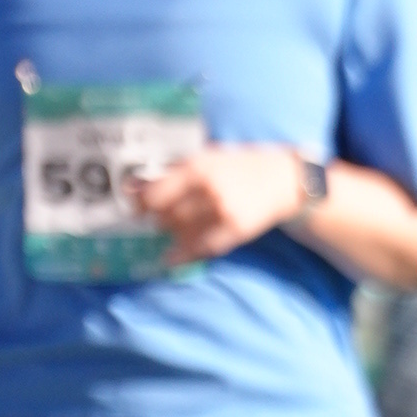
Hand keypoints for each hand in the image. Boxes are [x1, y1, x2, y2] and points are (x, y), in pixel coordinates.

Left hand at [129, 137, 311, 263]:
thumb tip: (133, 186)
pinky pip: (200, 248)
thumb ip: (174, 172)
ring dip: (173, 235)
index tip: (137, 209)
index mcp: (197, 167)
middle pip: (166, 216)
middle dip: (159, 220)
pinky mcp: (235, 230)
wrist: (283, 179)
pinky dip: (183, 255)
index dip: (140, 205)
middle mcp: (208, 189)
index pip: (155, 193)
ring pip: (181, 233)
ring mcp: (222, 211)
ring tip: (176, 230)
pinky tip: (172, 257)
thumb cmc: (240, 166)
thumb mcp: (207, 159)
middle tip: (159, 219)